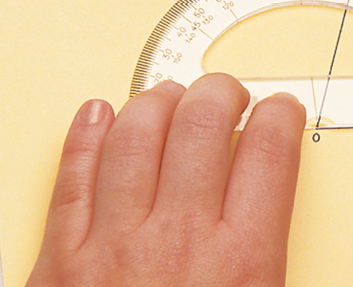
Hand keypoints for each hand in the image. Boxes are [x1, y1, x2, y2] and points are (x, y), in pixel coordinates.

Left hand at [27, 73, 304, 285]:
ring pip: (136, 136)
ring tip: (171, 95)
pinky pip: (73, 177)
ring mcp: (113, 244)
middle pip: (204, 125)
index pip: (270, 153)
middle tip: (229, 92)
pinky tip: (98, 115)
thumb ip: (273, 272)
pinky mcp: (59, 259)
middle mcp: (179, 240)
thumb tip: (285, 245)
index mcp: (242, 264)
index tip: (282, 110)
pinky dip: (84, 136)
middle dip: (223, 92)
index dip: (282, 116)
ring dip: (158, 102)